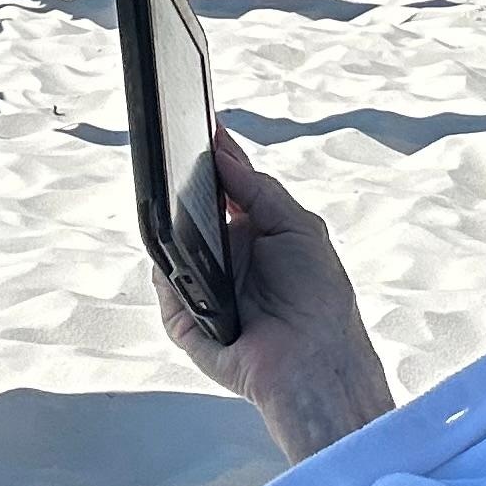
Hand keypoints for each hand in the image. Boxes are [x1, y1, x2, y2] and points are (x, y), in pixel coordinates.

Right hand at [157, 134, 393, 463]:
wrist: (315, 361)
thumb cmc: (319, 300)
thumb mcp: (299, 227)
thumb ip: (259, 189)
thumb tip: (225, 156)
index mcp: (254, 234)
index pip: (223, 189)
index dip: (211, 159)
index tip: (197, 124)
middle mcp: (225, 259)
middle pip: (189, 214)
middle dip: (179, 188)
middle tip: (173, 156)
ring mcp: (202, 288)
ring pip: (170, 248)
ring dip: (172, 229)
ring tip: (177, 207)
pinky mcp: (184, 320)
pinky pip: (166, 287)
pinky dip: (172, 274)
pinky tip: (186, 265)